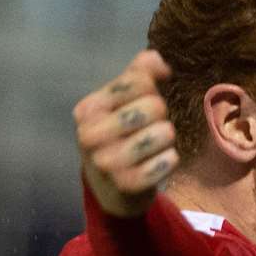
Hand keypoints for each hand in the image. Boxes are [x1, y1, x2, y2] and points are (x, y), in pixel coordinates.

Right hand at [73, 50, 178, 217]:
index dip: (151, 89)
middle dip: (160, 116)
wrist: (110, 190)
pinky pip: (168, 160)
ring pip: (164, 132)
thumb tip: (160, 65)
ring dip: (166, 138)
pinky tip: (154, 165)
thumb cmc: (119, 137)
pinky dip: (169, 160)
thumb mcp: (118, 102)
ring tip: (152, 147)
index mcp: (87, 110)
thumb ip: (138, 73)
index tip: (142, 103)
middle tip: (147, 129)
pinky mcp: (127, 185)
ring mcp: (107, 163)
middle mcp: (90, 136)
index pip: (138, 80)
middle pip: (154, 106)